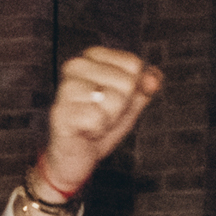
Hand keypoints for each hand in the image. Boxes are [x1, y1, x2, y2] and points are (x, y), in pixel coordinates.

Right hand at [42, 46, 162, 195]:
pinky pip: (97, 118)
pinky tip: (83, 132)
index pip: (134, 64)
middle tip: (100, 116)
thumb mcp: (129, 104)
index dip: (130, 91)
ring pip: (113, 100)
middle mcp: (76, 65)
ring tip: (91, 124)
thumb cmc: (98, 127)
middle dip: (119, 107)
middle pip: (127, 82)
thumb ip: (145, 86)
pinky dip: (95, 131)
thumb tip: (154, 78)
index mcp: (92, 56)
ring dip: (108, 120)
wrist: (73, 159)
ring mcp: (66, 88)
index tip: (109, 102)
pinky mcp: (60, 111)